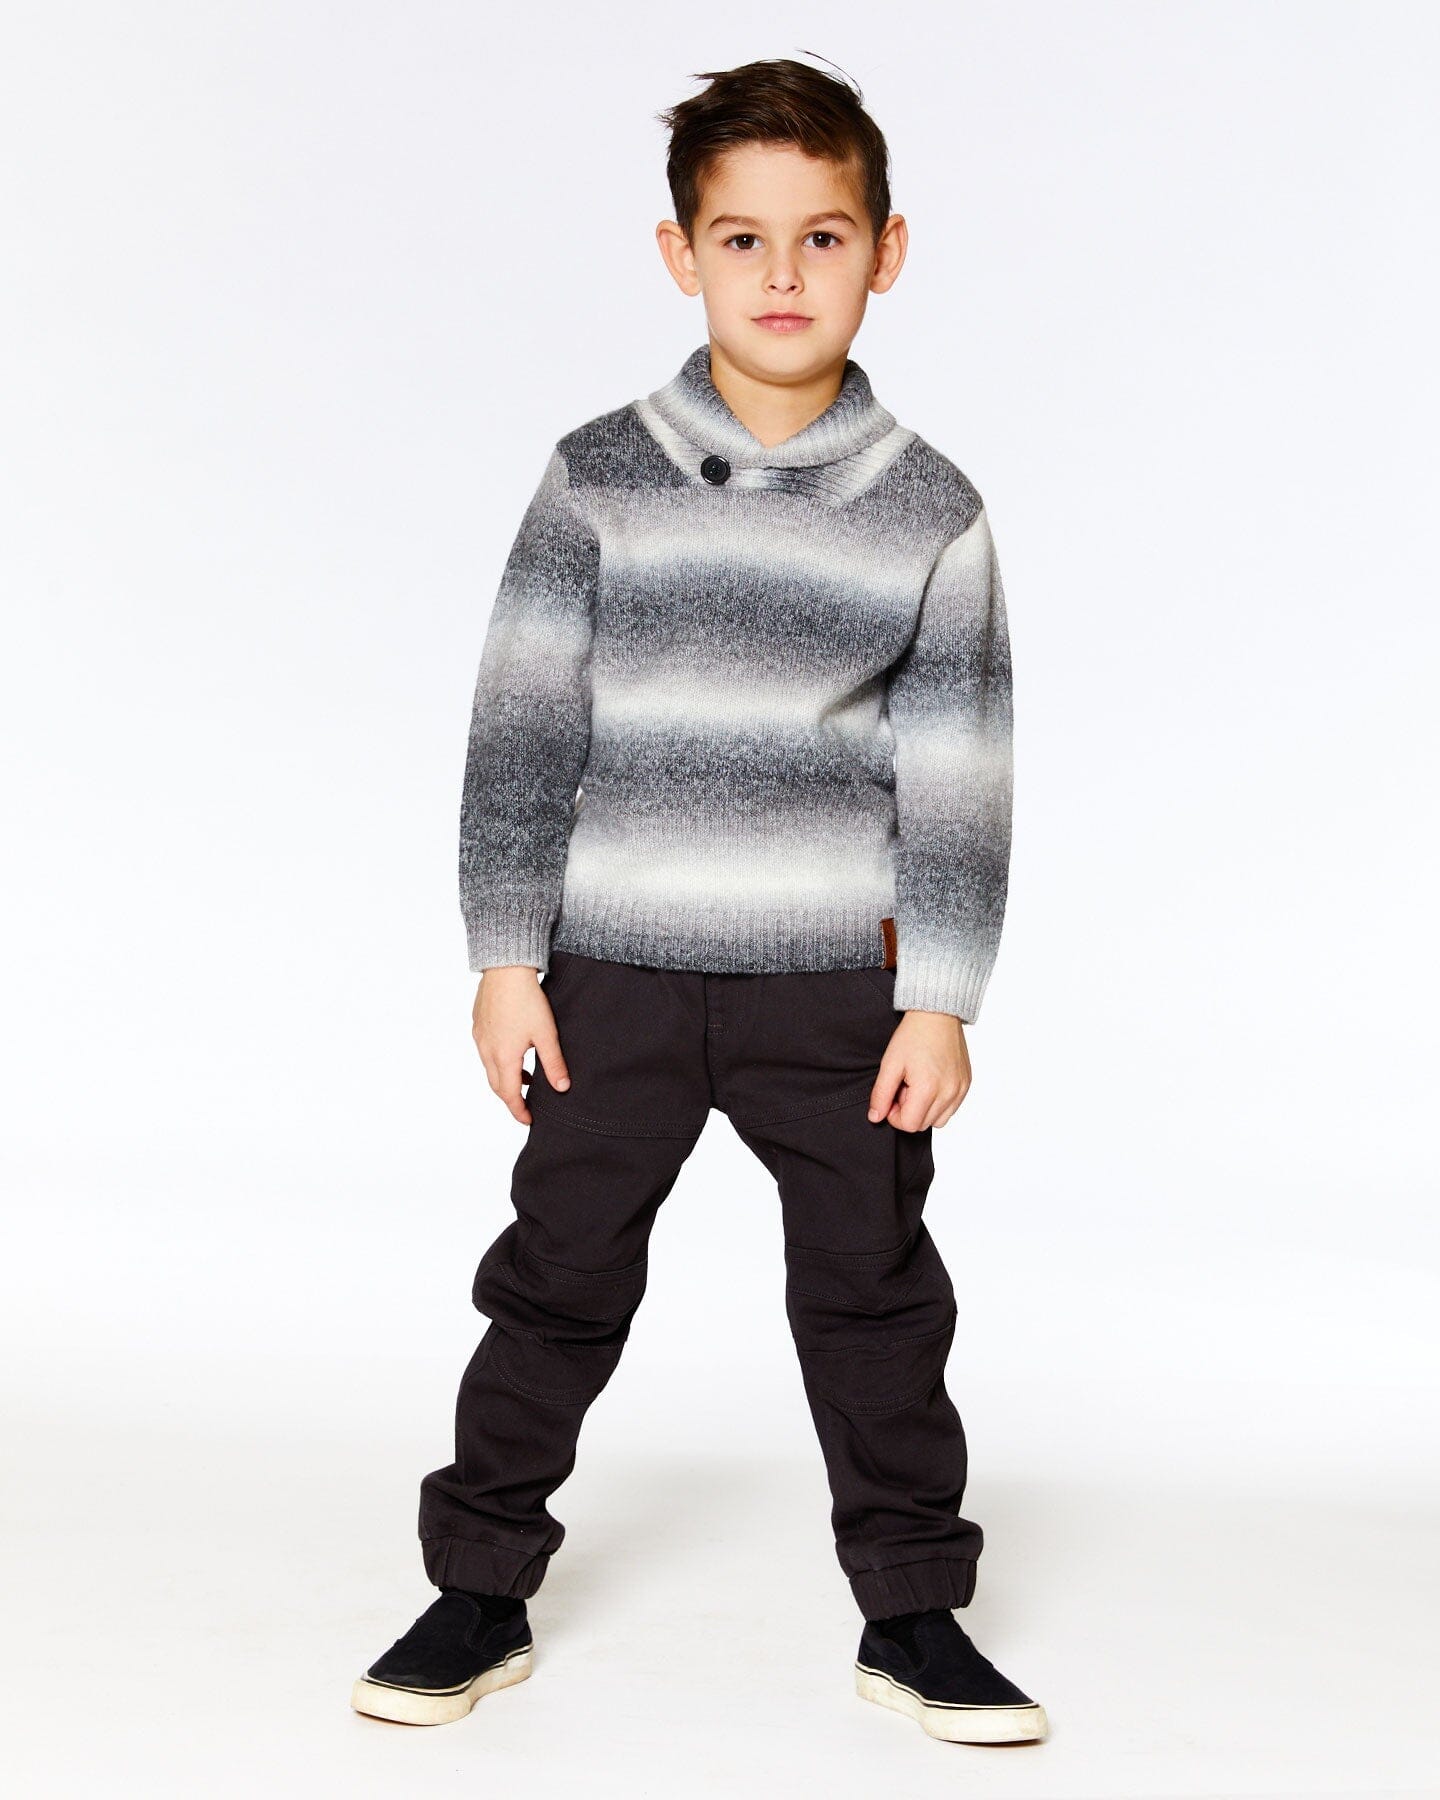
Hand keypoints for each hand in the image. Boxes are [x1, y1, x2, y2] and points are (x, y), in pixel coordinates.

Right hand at [471, 965, 571, 1124]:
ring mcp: (480, 1037)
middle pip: (496, 1085)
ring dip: (506, 1079)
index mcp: (504, 1057)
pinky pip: (485, 1051)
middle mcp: (487, 1050)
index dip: (519, 1110)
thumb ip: (553, 1063)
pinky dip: (498, 1061)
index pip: (510, 1095)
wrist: (506, 969)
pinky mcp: (478, 1024)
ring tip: (527, 1078)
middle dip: (511, 1098)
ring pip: (489, 1068)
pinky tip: (514, 1051)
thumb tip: (562, 1088)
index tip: (529, 1120)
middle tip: (526, 1105)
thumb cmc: (526, 999)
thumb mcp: (546, 1034)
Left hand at [868, 1010, 971, 1130]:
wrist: (937, 1014)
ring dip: (925, 1110)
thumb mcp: (890, 1064)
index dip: (895, 1116)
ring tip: (918, 1085)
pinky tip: (931, 1082)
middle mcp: (949, 1092)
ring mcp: (960, 1089)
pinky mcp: (966, 1084)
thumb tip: (876, 1117)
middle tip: (904, 1087)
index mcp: (928, 1088)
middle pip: (923, 1124)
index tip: (892, 1097)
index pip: (909, 1125)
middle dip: (909, 1111)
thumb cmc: (913, 1035)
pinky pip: (951, 1108)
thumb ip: (881, 1094)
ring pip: (939, 1120)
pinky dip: (939, 1103)